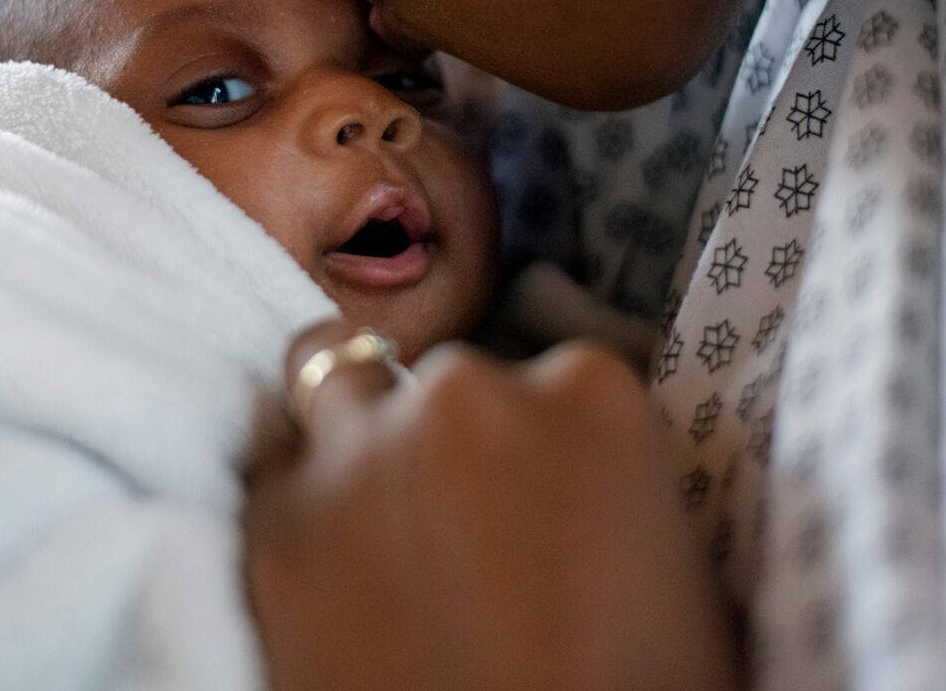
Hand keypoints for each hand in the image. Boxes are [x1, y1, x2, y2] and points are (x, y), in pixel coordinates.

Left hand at [242, 321, 740, 690]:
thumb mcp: (678, 570)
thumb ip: (611, 481)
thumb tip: (572, 484)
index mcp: (592, 394)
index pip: (548, 376)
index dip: (538, 445)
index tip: (535, 504)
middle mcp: (469, 393)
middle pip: (440, 378)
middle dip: (447, 439)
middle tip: (460, 532)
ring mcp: (362, 452)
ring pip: (330, 379)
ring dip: (352, 432)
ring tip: (372, 516)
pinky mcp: (276, 528)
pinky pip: (266, 474)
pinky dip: (291, 505)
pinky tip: (324, 568)